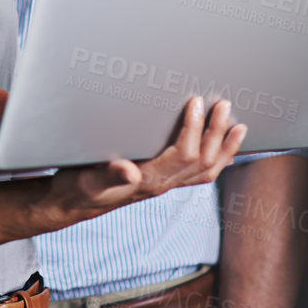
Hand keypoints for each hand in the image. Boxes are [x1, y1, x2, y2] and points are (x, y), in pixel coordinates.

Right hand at [0, 90, 243, 226]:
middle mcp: (161, 185)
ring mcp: (164, 186)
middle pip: (203, 162)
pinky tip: (220, 148)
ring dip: (224, 148)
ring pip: (206, 172)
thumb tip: (129, 170)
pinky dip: (216, 160)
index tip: (196, 102)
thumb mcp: (86, 178)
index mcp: (147, 181)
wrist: (70, 204)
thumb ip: (108, 173)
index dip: (194, 129)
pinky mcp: (162, 182)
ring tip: (237, 126)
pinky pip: (199, 175)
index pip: (184, 155)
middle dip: (216, 133)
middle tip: (223, 105)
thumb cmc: (76, 188)